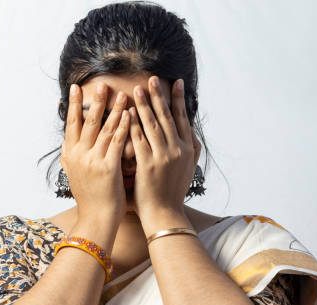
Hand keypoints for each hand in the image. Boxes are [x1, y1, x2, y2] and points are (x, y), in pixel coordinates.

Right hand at [61, 82, 130, 224]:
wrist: (96, 219)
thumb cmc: (89, 198)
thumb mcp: (73, 176)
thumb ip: (70, 158)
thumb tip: (65, 144)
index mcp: (70, 155)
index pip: (71, 124)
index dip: (74, 105)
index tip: (75, 88)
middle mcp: (79, 155)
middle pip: (87, 122)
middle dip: (96, 101)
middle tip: (103, 84)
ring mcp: (93, 160)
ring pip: (104, 128)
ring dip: (114, 109)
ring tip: (123, 94)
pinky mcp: (108, 167)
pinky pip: (117, 141)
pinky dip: (124, 126)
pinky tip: (131, 115)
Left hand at [128, 76, 201, 220]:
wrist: (165, 214)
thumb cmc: (173, 192)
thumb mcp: (189, 169)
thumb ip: (191, 149)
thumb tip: (190, 131)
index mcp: (187, 149)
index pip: (182, 118)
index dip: (178, 99)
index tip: (175, 82)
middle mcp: (177, 150)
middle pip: (167, 117)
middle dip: (158, 96)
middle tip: (151, 79)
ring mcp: (163, 156)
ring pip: (152, 125)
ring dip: (144, 105)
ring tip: (136, 89)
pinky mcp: (148, 164)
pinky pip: (139, 139)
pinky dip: (132, 125)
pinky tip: (125, 113)